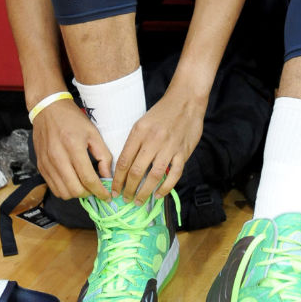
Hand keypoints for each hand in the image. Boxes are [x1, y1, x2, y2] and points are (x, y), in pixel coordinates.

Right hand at [32, 98, 111, 199]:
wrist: (48, 110)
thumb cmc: (73, 119)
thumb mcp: (93, 133)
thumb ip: (103, 156)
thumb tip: (107, 177)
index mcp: (73, 146)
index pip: (88, 179)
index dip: (100, 191)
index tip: (107, 196)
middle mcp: (58, 157)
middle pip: (75, 190)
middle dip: (89, 194)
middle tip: (96, 189)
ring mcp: (47, 163)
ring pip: (63, 192)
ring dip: (77, 194)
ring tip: (84, 185)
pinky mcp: (41, 166)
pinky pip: (54, 188)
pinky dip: (65, 190)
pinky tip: (73, 181)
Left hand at [112, 87, 205, 203]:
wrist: (186, 100)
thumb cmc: (162, 112)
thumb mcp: (142, 123)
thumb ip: (135, 143)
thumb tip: (126, 166)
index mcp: (139, 132)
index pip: (124, 161)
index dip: (117, 179)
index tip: (114, 190)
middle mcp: (153, 140)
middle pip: (137, 171)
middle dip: (129, 189)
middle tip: (125, 198)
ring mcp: (169, 147)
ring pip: (154, 176)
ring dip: (145, 192)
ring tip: (138, 201)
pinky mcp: (183, 152)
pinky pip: (174, 174)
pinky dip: (166, 187)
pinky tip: (159, 194)